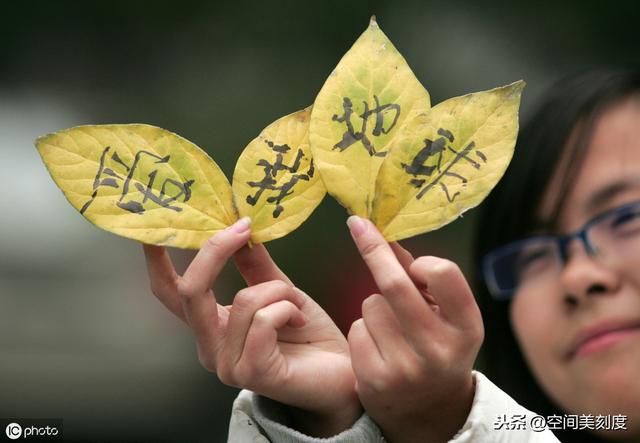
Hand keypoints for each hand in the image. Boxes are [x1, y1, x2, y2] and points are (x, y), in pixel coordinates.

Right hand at [142, 218, 359, 436]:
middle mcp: (210, 347)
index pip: (169, 291)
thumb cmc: (310, 336)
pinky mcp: (249, 373)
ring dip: (280, 291)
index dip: (157, 258)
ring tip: (296, 305)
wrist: (342, 373)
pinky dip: (288, 308)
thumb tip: (238, 228)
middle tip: (243, 228)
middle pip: (190, 291)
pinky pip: (264, 319)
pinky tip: (299, 320)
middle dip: (214, 252)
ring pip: (243, 300)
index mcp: (210, 326)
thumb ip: (255, 266)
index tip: (156, 223)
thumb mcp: (280, 291)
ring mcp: (226, 364)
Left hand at [346, 216, 483, 442]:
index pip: (442, 273)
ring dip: (374, 307)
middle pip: (395, 285)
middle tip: (357, 225)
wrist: (430, 412)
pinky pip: (355, 329)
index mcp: (466, 327)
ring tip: (391, 329)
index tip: (411, 261)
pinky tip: (378, 347)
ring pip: (371, 305)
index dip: (422, 262)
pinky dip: (362, 329)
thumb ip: (424, 281)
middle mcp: (438, 349)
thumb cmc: (440, 349)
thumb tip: (390, 240)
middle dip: (373, 250)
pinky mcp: (375, 379)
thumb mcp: (447, 317)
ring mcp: (405, 367)